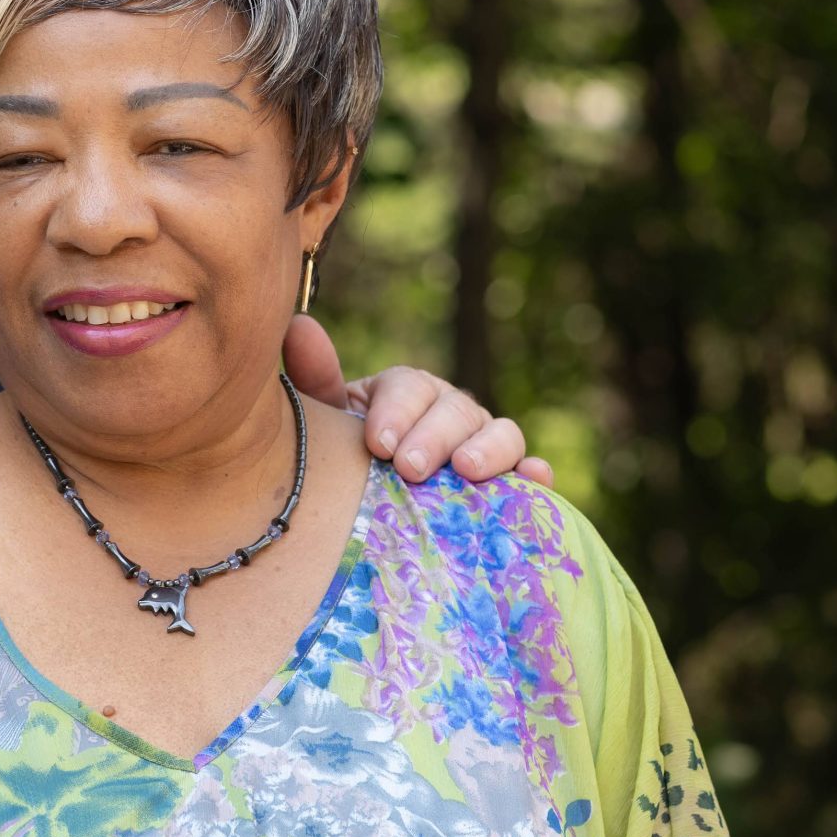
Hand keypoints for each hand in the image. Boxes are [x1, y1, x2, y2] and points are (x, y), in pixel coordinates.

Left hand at [280, 314, 551, 485]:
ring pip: (500, 433)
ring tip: (467, 470)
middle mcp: (450, 413)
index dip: (397, 411)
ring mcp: (483, 446)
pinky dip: (536, 473)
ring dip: (489, 449)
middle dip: (434, 436)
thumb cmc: (347, 462)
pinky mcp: (507, 483)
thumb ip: (316, 382)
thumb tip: (300, 326)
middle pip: (455, 409)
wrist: (366, 511)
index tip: (376, 444)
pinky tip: (536, 477)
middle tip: (410, 467)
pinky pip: (529, 474)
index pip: (410, 385)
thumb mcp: (329, 425)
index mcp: (406, 393)